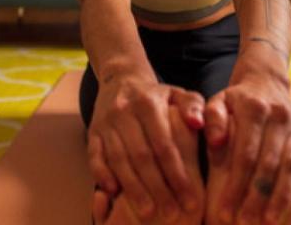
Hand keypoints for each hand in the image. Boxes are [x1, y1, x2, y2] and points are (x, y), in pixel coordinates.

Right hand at [87, 74, 205, 221]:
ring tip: (147, 212)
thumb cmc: (157, 95)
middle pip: (141, 155)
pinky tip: (113, 193)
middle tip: (170, 213)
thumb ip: (193, 106)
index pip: (164, 144)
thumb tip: (198, 123)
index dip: (177, 173)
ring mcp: (105, 122)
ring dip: (133, 188)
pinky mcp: (92, 132)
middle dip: (157, 187)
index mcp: (148, 103)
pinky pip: (94, 156)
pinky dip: (102, 175)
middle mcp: (124, 112)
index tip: (190, 198)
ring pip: (118, 159)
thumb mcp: (179, 93)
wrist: (120, 79)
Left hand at [203, 73, 290, 224]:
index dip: (235, 183)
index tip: (223, 209)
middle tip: (245, 222)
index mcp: (255, 108)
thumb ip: (212, 120)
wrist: (266, 83)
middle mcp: (280, 117)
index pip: (245, 152)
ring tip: (270, 221)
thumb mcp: (216, 102)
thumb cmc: (234, 100)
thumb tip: (216, 142)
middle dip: (258, 196)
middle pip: (270, 163)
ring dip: (282, 196)